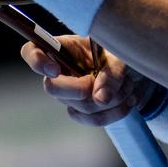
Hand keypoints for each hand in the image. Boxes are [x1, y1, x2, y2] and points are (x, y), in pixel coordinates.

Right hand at [22, 35, 156, 126]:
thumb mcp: (119, 55)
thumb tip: (100, 99)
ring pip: (78, 107)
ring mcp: (68, 93)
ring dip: (109, 101)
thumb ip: (111, 73)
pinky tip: (128, 101)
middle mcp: (59, 71)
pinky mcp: (80, 110)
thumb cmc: (121, 53)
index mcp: (63, 47)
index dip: (37, 61)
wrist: (136, 70)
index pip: (31, 51)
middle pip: (52, 88)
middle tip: (107, 81)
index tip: (55, 70)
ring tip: (129, 86)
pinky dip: (113, 113)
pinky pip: (90, 119)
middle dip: (83, 89)